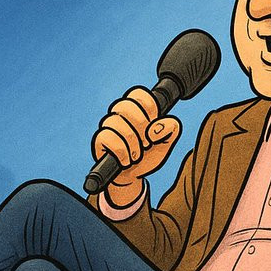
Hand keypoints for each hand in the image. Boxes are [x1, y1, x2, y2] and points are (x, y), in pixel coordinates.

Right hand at [90, 86, 180, 205]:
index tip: (153, 126)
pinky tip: (127, 160)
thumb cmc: (148, 155)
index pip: (139, 94)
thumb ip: (170, 131)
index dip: (149, 109)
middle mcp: (120, 114)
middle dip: (140, 126)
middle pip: (125, 105)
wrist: (134, 175)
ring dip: (133, 144)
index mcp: (137, 110)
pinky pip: (109, 138)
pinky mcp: (100, 139)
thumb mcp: (165, 144)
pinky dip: (122, 152)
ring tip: (137, 155)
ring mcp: (108, 126)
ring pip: (118, 124)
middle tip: (147, 142)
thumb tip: (161, 125)